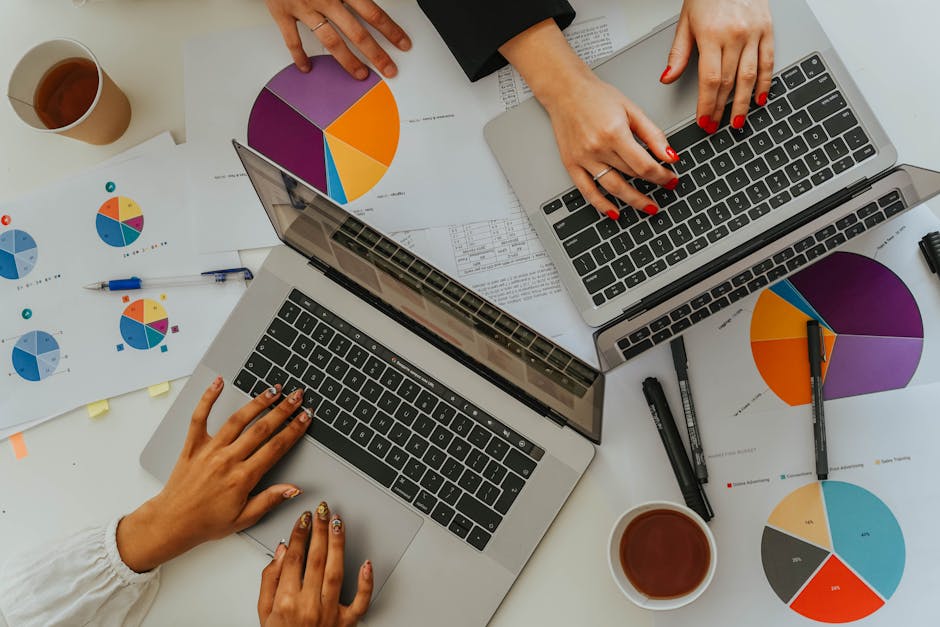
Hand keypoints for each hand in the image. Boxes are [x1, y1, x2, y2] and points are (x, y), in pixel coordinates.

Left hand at [116, 379, 312, 571]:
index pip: (276, 447)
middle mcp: (227, 460)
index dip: (294, 430)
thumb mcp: (244, 519)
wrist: (172, 523)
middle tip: (297, 397)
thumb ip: (270, 500)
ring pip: (237, 420)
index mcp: (242, 478)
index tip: (305, 417)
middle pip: (261, 429)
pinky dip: (208, 398)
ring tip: (273, 390)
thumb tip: (294, 488)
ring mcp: (209, 450)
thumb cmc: (207, 523)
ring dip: (257, 402)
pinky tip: (219, 383)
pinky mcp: (192, 445)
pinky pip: (200, 417)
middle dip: (283, 410)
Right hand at [259, 505, 372, 626]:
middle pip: (315, 559)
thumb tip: (282, 552)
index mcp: (285, 601)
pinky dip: (366, 582)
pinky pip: (360, 601)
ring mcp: (329, 613)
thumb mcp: (263, 612)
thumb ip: (269, 580)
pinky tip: (368, 563)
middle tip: (322, 510)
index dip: (299, 533)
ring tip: (338, 523)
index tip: (303, 518)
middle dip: (319, 530)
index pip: (294, 558)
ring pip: (336, 571)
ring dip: (338, 544)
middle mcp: (308, 605)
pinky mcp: (346, 623)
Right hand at [265, 0, 410, 78]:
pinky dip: (299, 55)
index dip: (390, 30)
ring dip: (348, 61)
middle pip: (357, 33)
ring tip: (360, 74)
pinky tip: (307, 67)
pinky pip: (292, 39)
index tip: (403, 44)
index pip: (373, 14)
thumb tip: (372, 0)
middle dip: (376, 54)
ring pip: (331, 41)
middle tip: (389, 69)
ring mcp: (304, 7)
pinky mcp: (282, 12)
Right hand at [500, 19, 677, 219]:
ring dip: (633, 200)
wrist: (565, 91)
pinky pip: (587, 191)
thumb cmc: (597, 97)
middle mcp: (597, 148)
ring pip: (612, 188)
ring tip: (648, 207)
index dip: (661, 175)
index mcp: (614, 133)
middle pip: (631, 175)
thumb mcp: (632, 110)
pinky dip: (601, 205)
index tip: (671, 178)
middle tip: (666, 188)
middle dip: (652, 184)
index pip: (644, 165)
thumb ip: (652, 134)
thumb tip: (670, 156)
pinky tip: (614, 212)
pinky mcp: (572, 164)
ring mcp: (583, 159)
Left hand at [661, 0, 773, 132]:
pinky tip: (760, 98)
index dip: (707, 105)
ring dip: (743, 103)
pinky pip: (768, 62)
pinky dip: (765, 82)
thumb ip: (678, 53)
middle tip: (716, 126)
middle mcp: (735, 35)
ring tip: (737, 121)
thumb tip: (667, 78)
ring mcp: (754, 33)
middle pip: (728, 82)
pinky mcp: (767, 30)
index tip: (703, 121)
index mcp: (711, 35)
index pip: (709, 80)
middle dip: (721, 109)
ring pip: (750, 76)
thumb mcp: (686, 22)